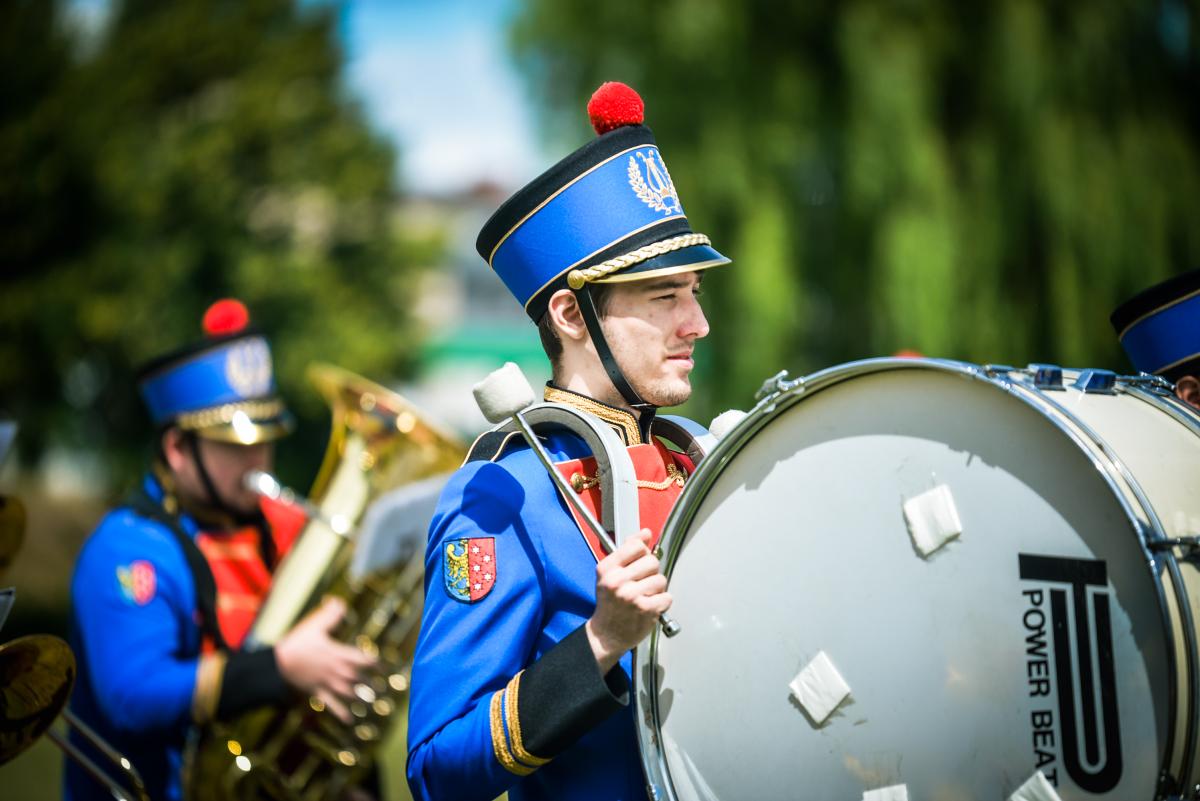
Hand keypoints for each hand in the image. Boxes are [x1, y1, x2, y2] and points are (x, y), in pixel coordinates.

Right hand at [275, 596, 375, 721]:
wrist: (279, 664)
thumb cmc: (298, 643)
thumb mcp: (315, 624)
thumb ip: (330, 614)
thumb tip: (339, 602)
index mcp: (341, 655)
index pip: (365, 660)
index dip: (377, 663)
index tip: (386, 667)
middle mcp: (339, 672)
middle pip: (361, 679)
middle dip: (373, 683)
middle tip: (383, 687)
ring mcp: (329, 684)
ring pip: (351, 694)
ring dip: (362, 698)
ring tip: (371, 702)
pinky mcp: (319, 693)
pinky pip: (333, 706)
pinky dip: (342, 714)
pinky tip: (350, 721)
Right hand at [585, 529, 670, 673]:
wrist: (605, 635)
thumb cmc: (609, 603)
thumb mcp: (610, 574)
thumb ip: (627, 551)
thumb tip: (645, 533)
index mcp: (607, 568)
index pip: (636, 545)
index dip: (642, 553)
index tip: (639, 562)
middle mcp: (617, 581)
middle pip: (652, 561)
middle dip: (651, 572)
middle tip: (641, 583)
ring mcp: (632, 595)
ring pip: (661, 579)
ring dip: (657, 589)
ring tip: (645, 596)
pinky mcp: (646, 609)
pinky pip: (667, 596)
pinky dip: (662, 602)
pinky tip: (650, 606)